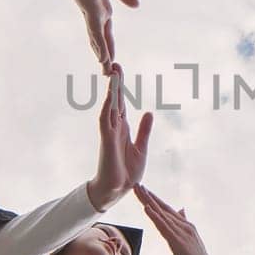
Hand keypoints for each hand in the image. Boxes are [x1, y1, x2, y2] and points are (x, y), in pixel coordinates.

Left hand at [60, 0, 137, 74]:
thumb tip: (137, 5)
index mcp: (102, 12)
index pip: (107, 34)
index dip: (111, 48)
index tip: (113, 62)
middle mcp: (97, 17)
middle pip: (103, 43)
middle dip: (106, 59)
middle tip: (109, 74)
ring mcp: (93, 16)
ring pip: (99, 42)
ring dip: (103, 57)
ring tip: (106, 72)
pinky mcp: (91, 12)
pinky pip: (96, 32)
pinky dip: (100, 46)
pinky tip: (102, 58)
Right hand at [88, 66, 152, 209]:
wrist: (117, 190)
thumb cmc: (127, 171)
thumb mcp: (141, 147)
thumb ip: (144, 130)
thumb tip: (148, 112)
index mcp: (123, 128)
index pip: (121, 103)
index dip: (121, 87)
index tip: (120, 71)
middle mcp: (115, 127)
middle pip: (115, 100)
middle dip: (115, 83)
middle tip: (115, 64)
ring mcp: (109, 133)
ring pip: (110, 107)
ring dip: (111, 91)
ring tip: (113, 75)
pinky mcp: (107, 141)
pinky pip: (105, 122)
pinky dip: (107, 109)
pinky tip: (110, 98)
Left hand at [135, 186, 218, 254]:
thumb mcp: (189, 243)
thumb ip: (183, 225)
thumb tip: (181, 209)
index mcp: (187, 226)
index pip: (167, 210)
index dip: (154, 198)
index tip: (142, 188)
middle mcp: (186, 226)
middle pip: (163, 208)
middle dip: (149, 196)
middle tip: (136, 184)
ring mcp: (183, 234)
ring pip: (162, 215)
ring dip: (149, 202)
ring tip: (139, 191)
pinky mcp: (179, 243)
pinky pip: (164, 228)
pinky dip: (156, 217)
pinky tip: (147, 208)